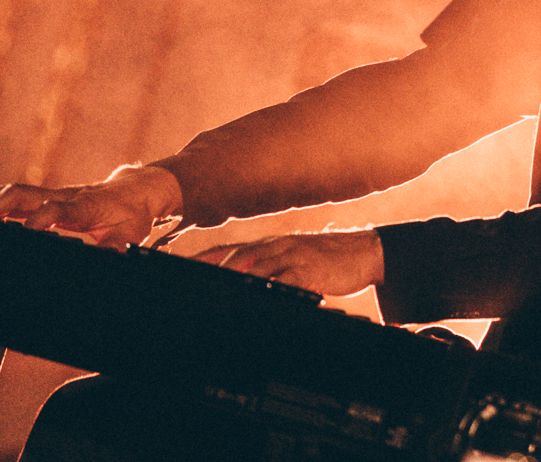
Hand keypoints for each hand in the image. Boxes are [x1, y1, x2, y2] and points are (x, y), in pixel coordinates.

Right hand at [0, 165, 182, 249]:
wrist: (138, 191)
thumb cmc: (132, 214)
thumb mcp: (131, 233)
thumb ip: (118, 247)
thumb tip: (108, 260)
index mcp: (84, 205)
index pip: (58, 208)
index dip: (43, 217)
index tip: (28, 229)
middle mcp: (64, 196)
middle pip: (26, 194)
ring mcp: (53, 195)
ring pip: (16, 193)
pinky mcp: (47, 197)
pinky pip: (17, 197)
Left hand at [192, 230, 384, 296]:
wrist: (362, 251)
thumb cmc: (325, 259)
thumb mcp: (291, 259)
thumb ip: (266, 269)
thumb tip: (237, 282)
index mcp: (269, 245)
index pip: (228, 249)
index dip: (202, 260)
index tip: (178, 270)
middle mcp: (277, 246)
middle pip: (237, 256)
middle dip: (213, 269)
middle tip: (190, 284)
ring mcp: (293, 255)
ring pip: (258, 264)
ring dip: (235, 276)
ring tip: (216, 290)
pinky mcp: (311, 269)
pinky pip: (288, 278)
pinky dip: (272, 286)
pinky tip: (262, 295)